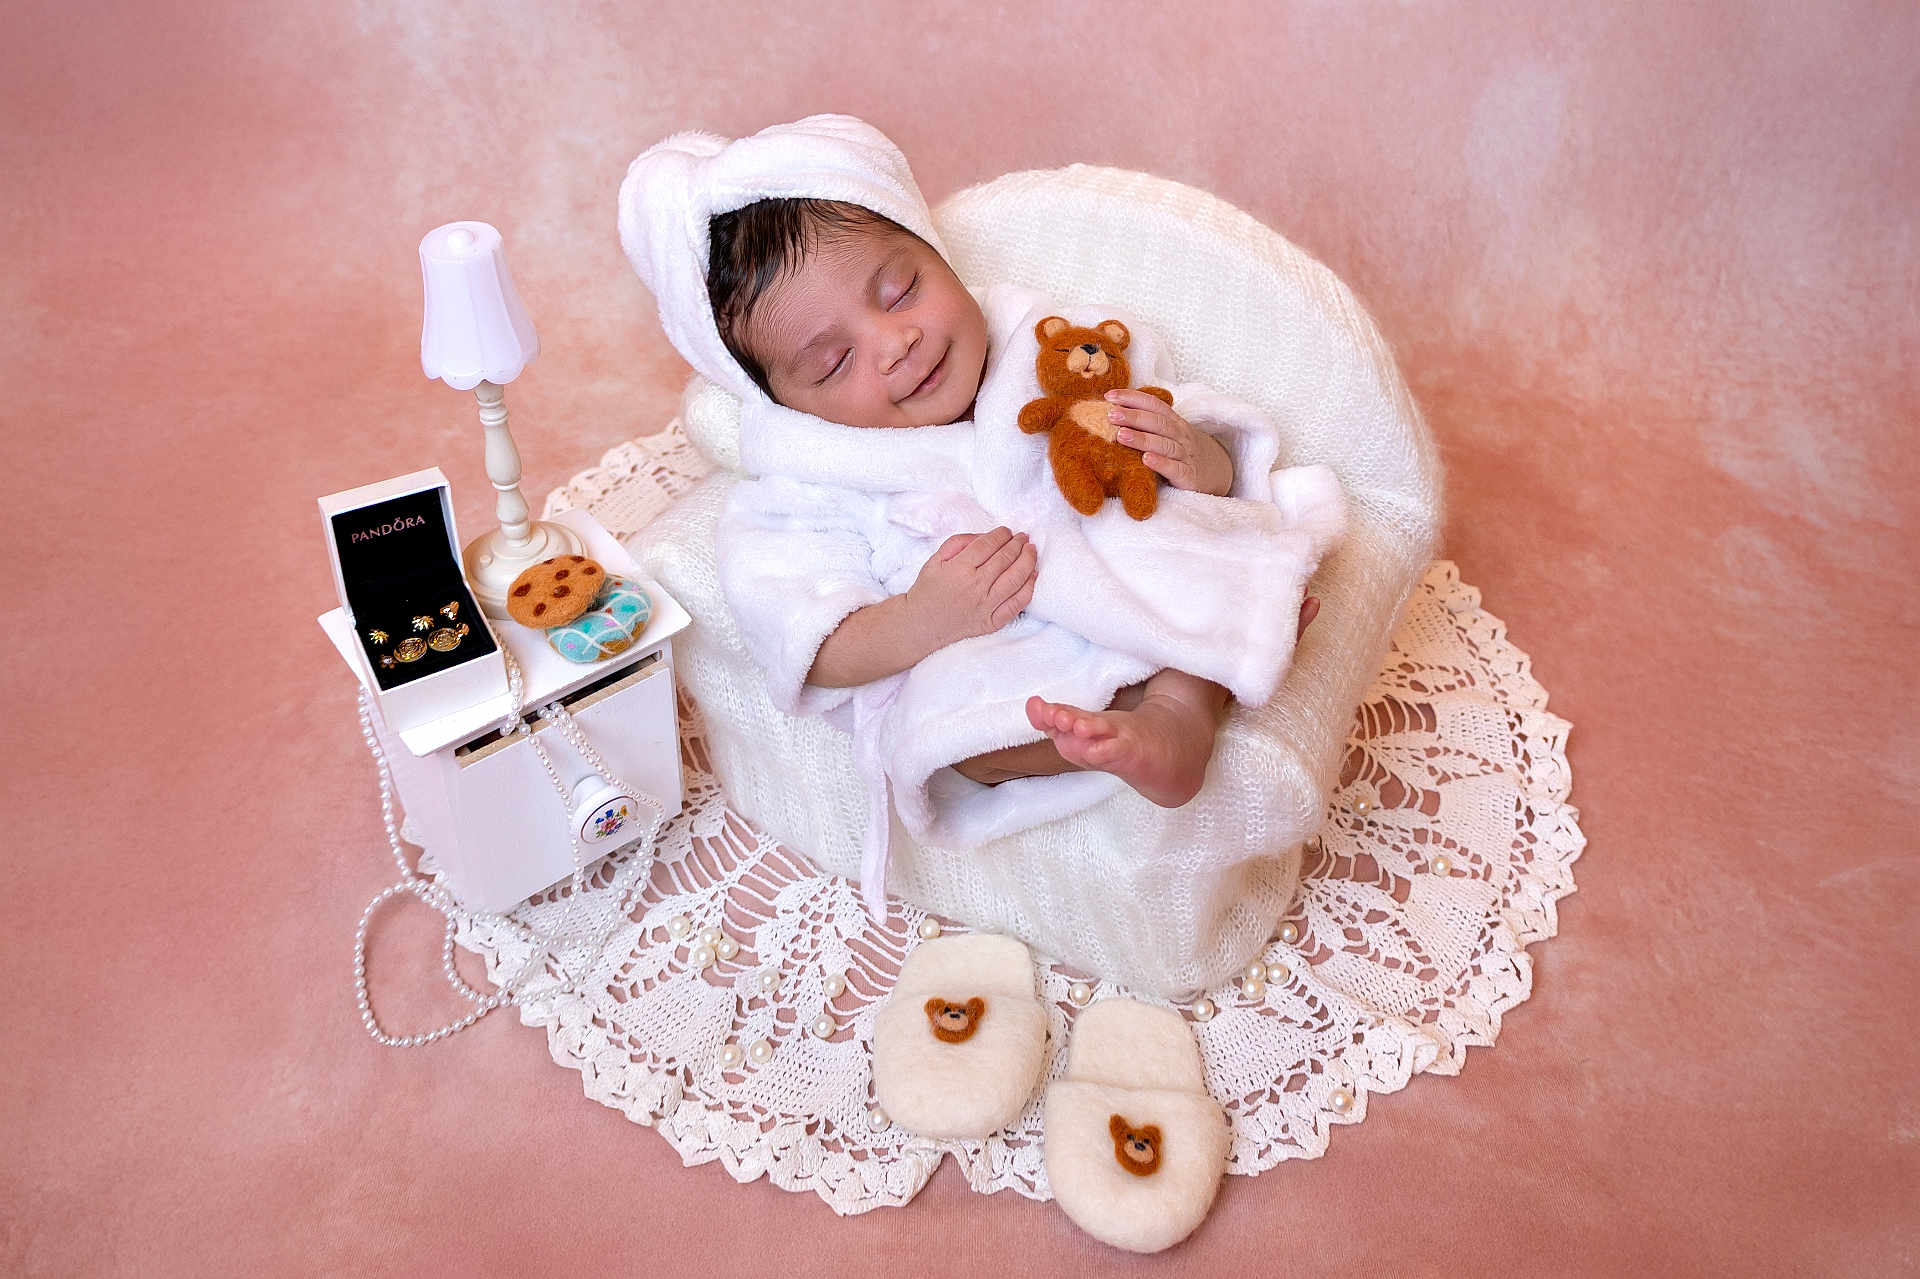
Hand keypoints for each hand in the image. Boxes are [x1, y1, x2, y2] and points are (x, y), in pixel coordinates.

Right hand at [905, 527, 1036, 651]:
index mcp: (959, 569)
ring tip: (1031, 550)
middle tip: (1023, 537)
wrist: (920, 625)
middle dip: (1018, 544)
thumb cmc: (928, 591)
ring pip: (1016, 579)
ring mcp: (986, 606)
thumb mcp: (935, 560)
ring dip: (1028, 561)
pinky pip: (1017, 604)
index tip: (1006, 531)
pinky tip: (1032, 575)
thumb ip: (958, 543)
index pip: (988, 545)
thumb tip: (985, 536)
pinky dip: (1028, 588)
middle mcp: (975, 586)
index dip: (1001, 534)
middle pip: (1005, 559)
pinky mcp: (992, 622)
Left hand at [1105, 389, 1234, 496]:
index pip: (1154, 404)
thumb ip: (1147, 423)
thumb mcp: (1168, 433)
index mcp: (1173, 422)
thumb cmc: (1181, 451)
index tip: (1110, 396)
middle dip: (1133, 417)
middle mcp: (1180, 435)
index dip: (1133, 398)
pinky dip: (1161, 463)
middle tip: (1111, 414)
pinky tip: (1146, 459)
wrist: (1215, 473)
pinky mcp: (1187, 476)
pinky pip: (1174, 468)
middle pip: (1157, 422)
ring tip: (1120, 435)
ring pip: (1164, 444)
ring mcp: (1185, 455)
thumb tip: (1112, 411)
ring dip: (1141, 439)